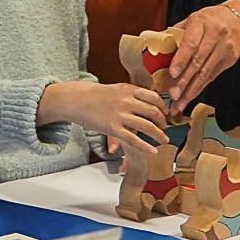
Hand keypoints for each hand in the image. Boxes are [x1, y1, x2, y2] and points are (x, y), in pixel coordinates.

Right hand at [43, 82, 169, 157]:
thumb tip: (151, 102)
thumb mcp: (116, 89)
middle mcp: (126, 101)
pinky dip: (146, 147)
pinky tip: (153, 151)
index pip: (155, 98)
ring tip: (164, 139)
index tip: (166, 113)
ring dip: (159, 134)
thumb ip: (133, 94)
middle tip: (164, 128)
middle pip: (154, 112)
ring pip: (147, 126)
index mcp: (128, 90)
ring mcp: (119, 115)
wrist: (74, 99)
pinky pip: (133, 139)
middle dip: (163, 122)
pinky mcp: (112, 128)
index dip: (163, 107)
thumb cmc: (94, 95)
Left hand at [167, 0, 239, 105]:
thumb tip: (152, 47)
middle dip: (184, 81)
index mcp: (201, 22)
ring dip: (191, 90)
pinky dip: (199, 88)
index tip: (172, 73)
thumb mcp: (190, 20)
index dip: (181, 60)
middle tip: (172, 95)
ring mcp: (225, 48)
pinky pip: (212, 76)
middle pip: (198, 62)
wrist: (239, 20)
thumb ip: (173, 34)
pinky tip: (189, 97)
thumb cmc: (208, 20)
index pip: (190, 44)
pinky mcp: (230, 59)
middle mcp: (215, 35)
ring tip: (179, 103)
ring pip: (206, 73)